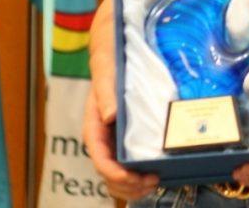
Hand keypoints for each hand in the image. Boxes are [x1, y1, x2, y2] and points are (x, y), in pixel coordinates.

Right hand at [82, 80, 158, 201]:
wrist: (112, 62)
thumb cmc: (107, 70)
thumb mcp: (106, 78)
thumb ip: (106, 96)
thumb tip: (110, 116)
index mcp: (94, 131)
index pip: (100, 160)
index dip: (115, 173)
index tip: (132, 177)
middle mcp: (101, 143)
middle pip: (109, 176)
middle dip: (128, 185)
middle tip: (152, 182)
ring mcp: (111, 145)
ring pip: (117, 177)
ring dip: (133, 187)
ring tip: (154, 183)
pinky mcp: (122, 143)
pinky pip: (125, 167)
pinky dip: (136, 178)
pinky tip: (152, 176)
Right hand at [83, 1, 157, 201]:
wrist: (132, 6)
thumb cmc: (114, 27)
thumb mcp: (108, 49)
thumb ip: (106, 83)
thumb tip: (108, 117)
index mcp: (96, 107)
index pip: (97, 148)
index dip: (111, 170)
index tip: (133, 179)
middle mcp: (109, 117)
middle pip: (110, 162)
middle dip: (126, 182)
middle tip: (152, 184)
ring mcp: (126, 116)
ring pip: (124, 158)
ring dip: (136, 178)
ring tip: (158, 181)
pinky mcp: (144, 111)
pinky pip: (142, 143)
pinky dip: (149, 159)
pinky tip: (166, 163)